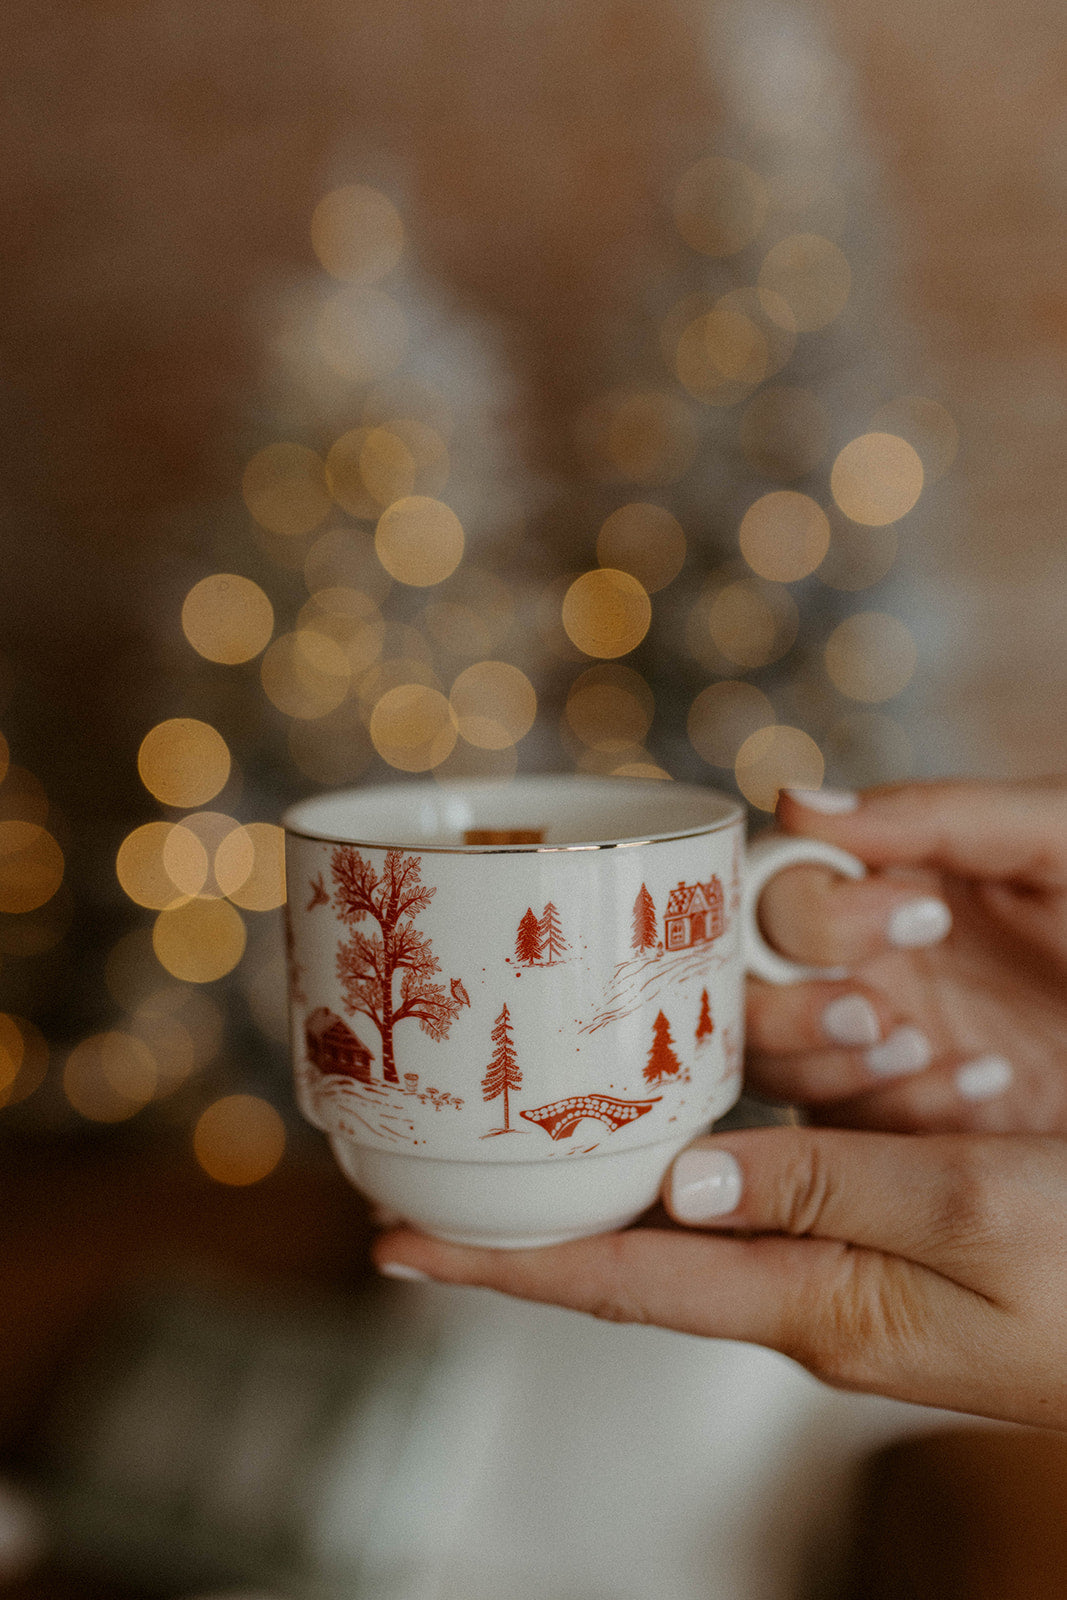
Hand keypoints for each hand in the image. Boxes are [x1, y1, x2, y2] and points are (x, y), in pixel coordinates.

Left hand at [374, 1126, 1066, 1427]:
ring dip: (622, 1172)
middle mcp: (805, 1293)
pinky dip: (720, 1149)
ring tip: (539, 1119)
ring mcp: (840, 1273)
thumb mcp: (971, 1214)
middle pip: (636, 1254)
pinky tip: (699, 1103)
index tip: (393, 1243)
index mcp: (812, 1301)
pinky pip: (772, 1190)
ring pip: (699, 1214)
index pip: (619, 1286)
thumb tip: (682, 1181)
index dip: (502, 1265)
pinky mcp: (882, 1243)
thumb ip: (822, 1189)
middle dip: (534, 1219)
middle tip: (444, 1159)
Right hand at [747, 777, 1066, 1131]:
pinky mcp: (908, 1125)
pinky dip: (900, 1113)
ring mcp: (878, 1046)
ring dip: (830, 1063)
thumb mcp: (1054, 839)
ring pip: (769, 1067)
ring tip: (921, 1048)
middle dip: (793, 1007)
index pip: (778, 894)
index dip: (817, 911)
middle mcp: (862, 963)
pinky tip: (986, 1089)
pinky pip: (845, 1134)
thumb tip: (792, 802)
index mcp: (885, 882)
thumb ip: (932, 813)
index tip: (919, 916)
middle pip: (742, 989)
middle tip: (880, 1014)